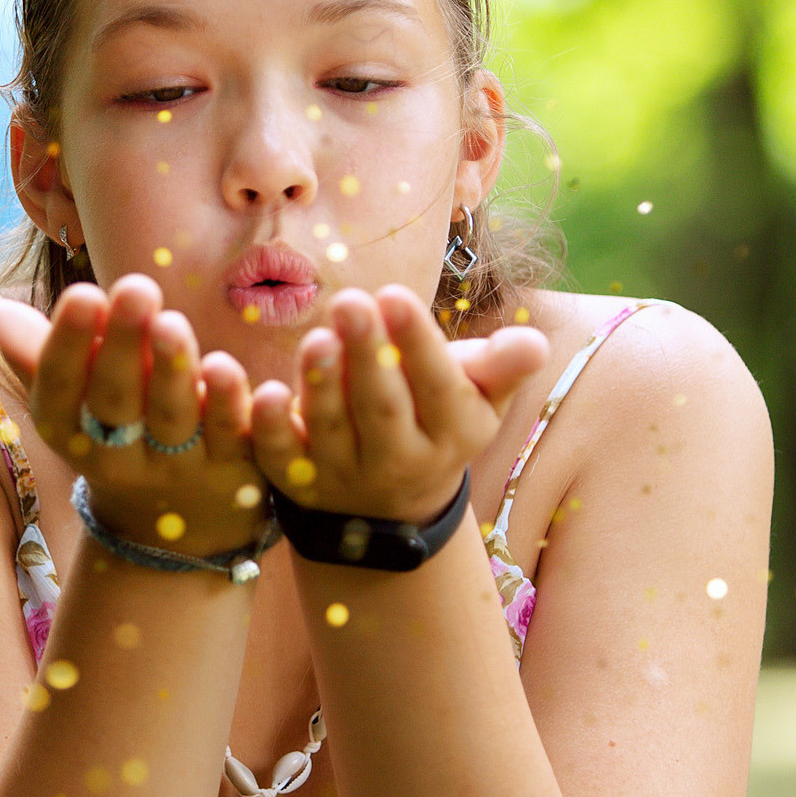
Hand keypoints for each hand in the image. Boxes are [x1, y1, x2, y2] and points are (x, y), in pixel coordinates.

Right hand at [0, 275, 271, 558]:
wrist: (182, 525)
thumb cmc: (118, 432)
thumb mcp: (76, 403)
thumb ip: (40, 354)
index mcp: (72, 434)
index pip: (59, 394)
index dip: (68, 347)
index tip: (82, 293)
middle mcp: (121, 456)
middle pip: (116, 404)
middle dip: (122, 346)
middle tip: (136, 286)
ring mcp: (179, 466)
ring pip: (173, 420)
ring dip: (171, 370)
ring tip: (171, 321)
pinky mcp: (234, 468)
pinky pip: (231, 436)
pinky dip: (229, 403)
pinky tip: (225, 366)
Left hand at [248, 285, 550, 524]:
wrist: (393, 503)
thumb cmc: (438, 416)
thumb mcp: (479, 396)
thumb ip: (502, 367)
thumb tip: (534, 343)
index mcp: (453, 432)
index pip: (437, 387)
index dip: (416, 343)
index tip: (394, 293)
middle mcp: (401, 461)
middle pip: (382, 408)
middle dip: (367, 356)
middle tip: (350, 302)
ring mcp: (347, 475)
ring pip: (333, 430)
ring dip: (322, 385)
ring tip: (317, 337)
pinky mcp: (299, 481)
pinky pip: (281, 459)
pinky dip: (269, 429)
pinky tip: (261, 392)